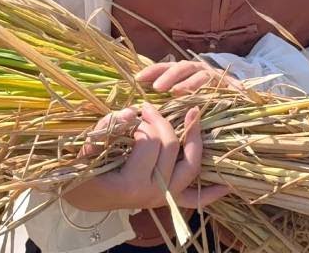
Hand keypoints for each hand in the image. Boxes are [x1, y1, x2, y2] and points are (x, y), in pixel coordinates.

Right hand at [63, 104, 227, 212]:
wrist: (82, 198)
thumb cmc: (81, 172)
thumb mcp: (88, 149)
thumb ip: (107, 128)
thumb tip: (132, 112)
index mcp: (132, 182)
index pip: (148, 142)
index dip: (142, 123)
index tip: (132, 114)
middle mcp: (153, 193)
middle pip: (172, 147)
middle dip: (162, 122)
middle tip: (149, 108)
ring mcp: (164, 198)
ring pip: (191, 166)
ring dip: (195, 141)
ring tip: (194, 116)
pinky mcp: (168, 200)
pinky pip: (196, 199)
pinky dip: (212, 192)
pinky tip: (227, 183)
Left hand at [136, 60, 241, 95]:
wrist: (234, 92)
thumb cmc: (202, 94)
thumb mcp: (183, 93)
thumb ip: (166, 95)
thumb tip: (144, 104)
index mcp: (184, 69)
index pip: (165, 66)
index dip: (152, 71)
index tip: (137, 78)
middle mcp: (197, 68)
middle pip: (181, 67)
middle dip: (168, 76)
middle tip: (157, 87)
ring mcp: (213, 75)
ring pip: (200, 75)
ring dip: (188, 83)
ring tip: (177, 92)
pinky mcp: (229, 83)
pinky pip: (224, 85)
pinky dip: (220, 88)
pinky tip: (215, 94)